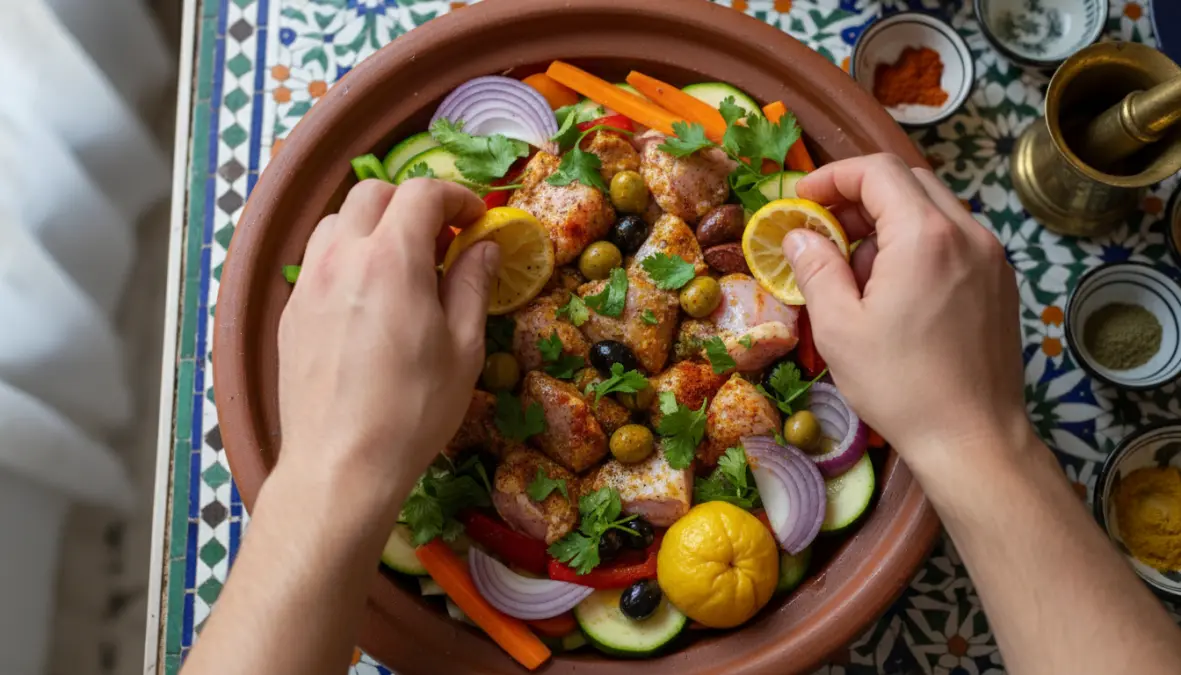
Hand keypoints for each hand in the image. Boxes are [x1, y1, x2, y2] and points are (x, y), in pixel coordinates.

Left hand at [275, 178, 497, 513]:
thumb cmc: (412, 411)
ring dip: (373, 225)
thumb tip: (484, 248)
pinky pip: (318, 260)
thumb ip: (473, 285)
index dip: (457, 196)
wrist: (340, 464)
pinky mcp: (290, 312)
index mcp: (391, 259)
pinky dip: (347, 257)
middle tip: (442, 238)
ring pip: (337, 222)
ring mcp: (308, 283)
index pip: (422, 193)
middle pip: (373, 193)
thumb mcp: (463, 349)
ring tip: (401, 263)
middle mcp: (341, 257)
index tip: (476, 217)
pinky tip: (368, 298)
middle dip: (412, 203)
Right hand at [783, 154, 1027, 464]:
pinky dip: (918, 244)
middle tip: (823, 230)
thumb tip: (798, 234)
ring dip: (889, 221)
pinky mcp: (1000, 282)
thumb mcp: (838, 327)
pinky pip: (954, 240)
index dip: (833, 177)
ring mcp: (991, 257)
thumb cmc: (900, 386)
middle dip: (860, 196)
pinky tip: (894, 289)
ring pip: (934, 210)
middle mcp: (967, 233)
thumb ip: (816, 269)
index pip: (878, 171)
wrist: (973, 438)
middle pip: (909, 182)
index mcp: (925, 236)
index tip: (801, 200)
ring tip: (855, 268)